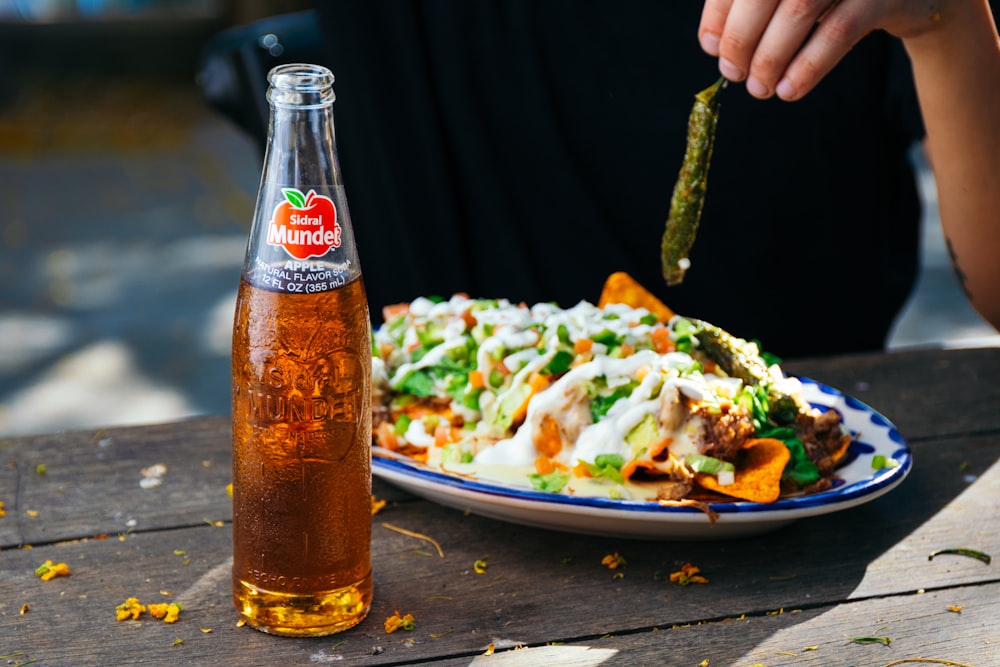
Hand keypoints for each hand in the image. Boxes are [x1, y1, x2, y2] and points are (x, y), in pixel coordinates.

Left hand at [698, 0, 952, 99]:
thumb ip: (754, 5)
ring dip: (771, 57)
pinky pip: (840, 30)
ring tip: (759, 88)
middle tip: (733, 73)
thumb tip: (713, 43)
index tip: (709, 46)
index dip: (720, 12)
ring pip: (800, 9)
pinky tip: (789, 90)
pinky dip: (808, 65)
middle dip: (741, 37)